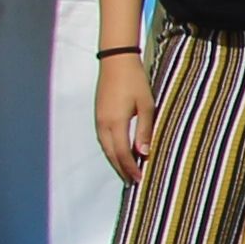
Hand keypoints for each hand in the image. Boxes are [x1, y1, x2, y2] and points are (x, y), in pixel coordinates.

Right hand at [95, 55, 153, 183]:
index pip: (121, 154)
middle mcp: (103, 124)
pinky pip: (103, 139)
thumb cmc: (134, 81)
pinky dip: (111, 150)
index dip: (130, 168)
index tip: (139, 180)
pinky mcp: (98, 114)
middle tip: (132, 183)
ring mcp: (98, 119)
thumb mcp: (146, 105)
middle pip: (110, 154)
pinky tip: (119, 153)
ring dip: (115, 161)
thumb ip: (144, 130)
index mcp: (114, 123)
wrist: (116, 60)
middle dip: (121, 169)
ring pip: (105, 148)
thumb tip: (144, 154)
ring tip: (127, 172)